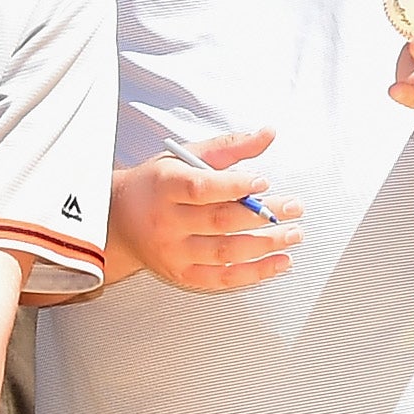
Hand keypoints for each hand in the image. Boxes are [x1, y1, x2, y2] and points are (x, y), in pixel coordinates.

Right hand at [109, 129, 301, 293]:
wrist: (120, 218)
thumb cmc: (157, 184)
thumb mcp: (186, 156)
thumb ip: (229, 146)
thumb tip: (267, 135)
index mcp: (166, 186)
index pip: (201, 188)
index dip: (234, 186)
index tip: (263, 181)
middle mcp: (167, 222)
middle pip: (219, 221)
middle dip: (263, 215)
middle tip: (293, 207)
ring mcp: (174, 252)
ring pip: (224, 252)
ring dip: (265, 245)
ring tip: (293, 234)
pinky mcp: (182, 274)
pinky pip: (222, 278)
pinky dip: (254, 273)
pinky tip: (278, 262)